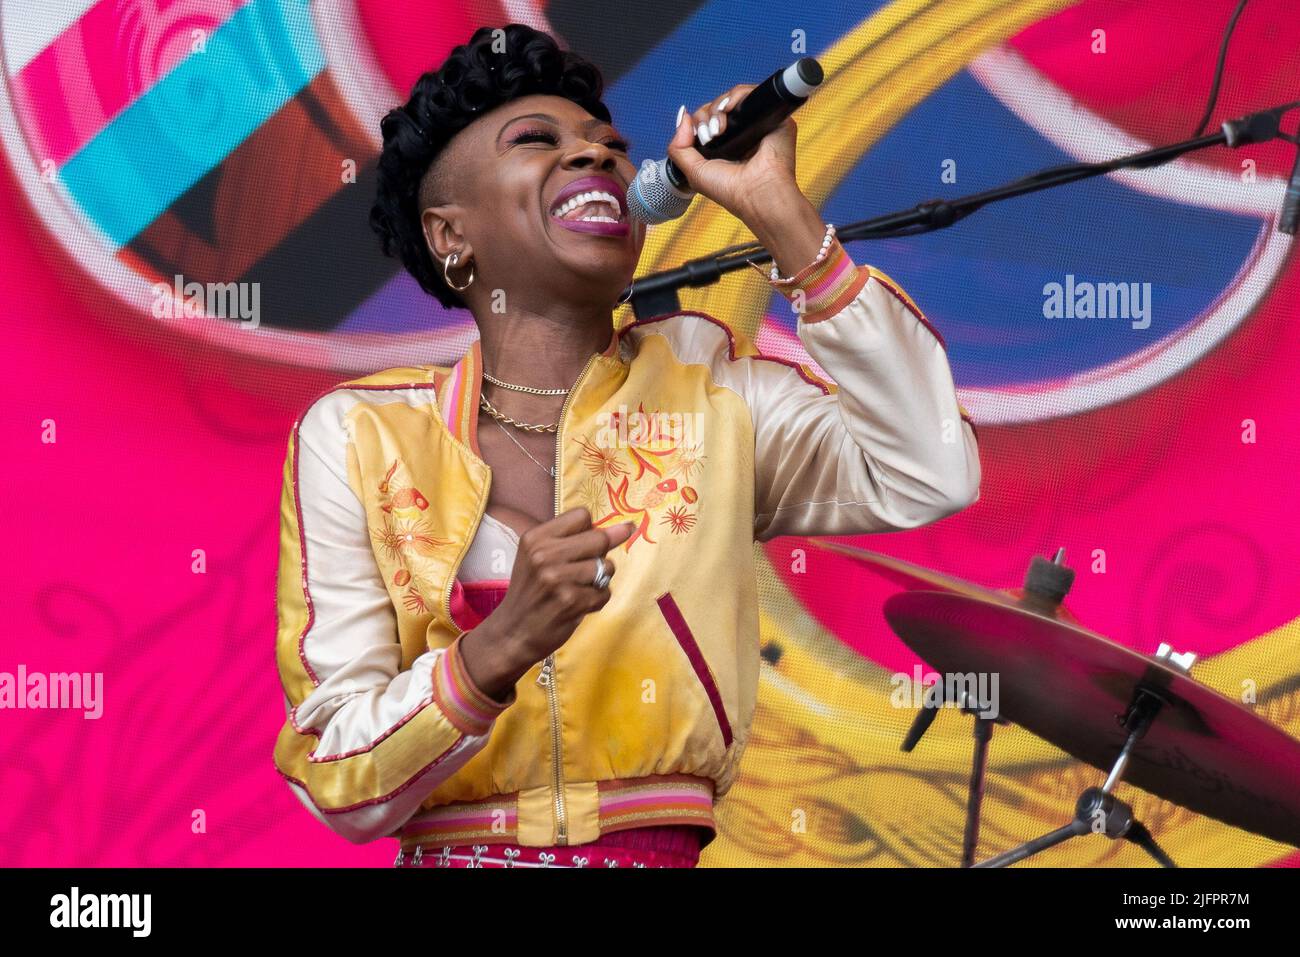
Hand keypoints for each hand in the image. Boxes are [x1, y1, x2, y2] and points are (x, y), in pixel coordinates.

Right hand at [471, 508, 635, 688]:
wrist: (512, 633)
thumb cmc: (532, 592)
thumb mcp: (538, 557)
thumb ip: (575, 539)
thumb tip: (626, 527)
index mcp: (535, 538)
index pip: (582, 515)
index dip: (589, 531)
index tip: (581, 546)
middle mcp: (544, 554)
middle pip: (599, 538)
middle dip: (600, 555)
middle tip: (580, 572)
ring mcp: (557, 578)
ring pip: (606, 566)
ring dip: (598, 580)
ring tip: (577, 589)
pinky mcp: (570, 601)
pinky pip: (604, 593)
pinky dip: (596, 600)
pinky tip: (577, 605)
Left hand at [666, 84, 799, 222]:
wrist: (758, 194)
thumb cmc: (730, 190)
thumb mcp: (694, 172)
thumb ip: (679, 147)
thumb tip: (683, 116)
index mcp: (724, 146)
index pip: (706, 120)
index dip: (698, 123)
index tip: (701, 138)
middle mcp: (740, 134)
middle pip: (716, 108)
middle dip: (706, 116)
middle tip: (710, 135)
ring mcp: (756, 123)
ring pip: (731, 99)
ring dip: (718, 108)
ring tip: (718, 130)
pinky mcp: (772, 115)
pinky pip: (750, 93)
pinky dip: (736, 95)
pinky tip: (728, 110)